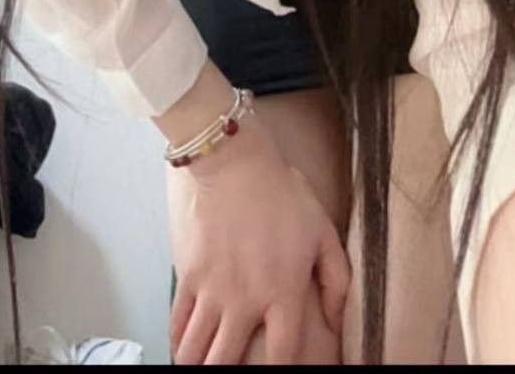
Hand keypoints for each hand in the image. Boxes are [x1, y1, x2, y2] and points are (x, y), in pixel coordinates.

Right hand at [167, 113, 350, 364]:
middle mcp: (245, 301)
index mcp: (282, 293)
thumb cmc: (279, 192)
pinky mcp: (188, 275)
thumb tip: (335, 317)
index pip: (283, 356)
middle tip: (229, 369)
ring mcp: (212, 290)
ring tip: (204, 363)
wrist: (232, 162)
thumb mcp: (322, 230)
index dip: (280, 373)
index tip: (276, 371)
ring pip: (195, 351)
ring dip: (198, 363)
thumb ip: (336, 278)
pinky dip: (179, 339)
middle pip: (227, 363)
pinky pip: (178, 322)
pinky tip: (184, 343)